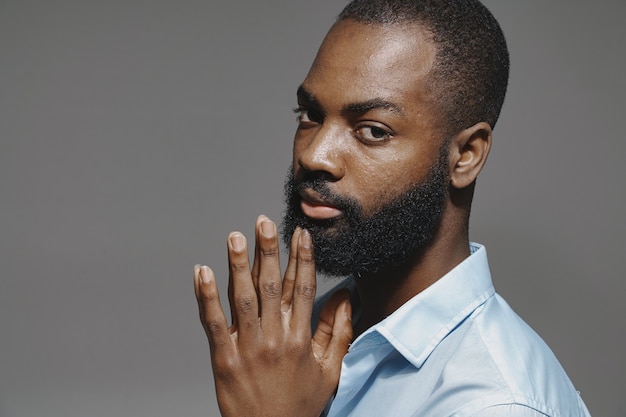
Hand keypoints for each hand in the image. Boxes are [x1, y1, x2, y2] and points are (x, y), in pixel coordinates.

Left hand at [194, 215, 352, 416]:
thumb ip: (338, 332)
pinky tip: (202, 272)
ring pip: (243, 297)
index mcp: (301, 338)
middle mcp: (275, 337)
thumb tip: (347, 298)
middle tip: (264, 222)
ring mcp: (247, 346)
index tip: (299, 234)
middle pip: (272, 285)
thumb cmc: (300, 404)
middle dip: (269, 250)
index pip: (302, 288)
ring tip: (235, 236)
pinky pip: (213, 321)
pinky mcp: (223, 357)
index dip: (301, 258)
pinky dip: (206, 295)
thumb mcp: (330, 371)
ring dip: (238, 264)